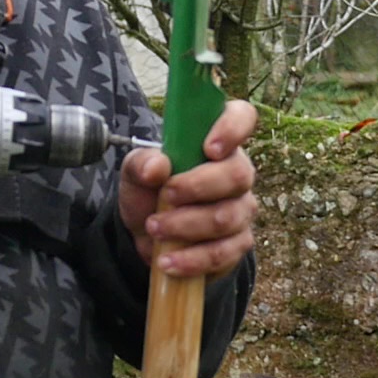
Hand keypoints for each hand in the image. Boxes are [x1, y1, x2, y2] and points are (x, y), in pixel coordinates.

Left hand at [118, 99, 258, 279]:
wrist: (148, 234)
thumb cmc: (150, 190)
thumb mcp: (135, 172)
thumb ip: (141, 163)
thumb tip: (157, 167)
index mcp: (217, 142)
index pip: (242, 117)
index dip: (233, 128)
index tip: (208, 148)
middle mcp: (237, 172)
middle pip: (237, 175)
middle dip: (196, 187)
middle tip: (164, 196)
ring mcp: (241, 209)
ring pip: (226, 217)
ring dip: (186, 225)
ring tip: (154, 228)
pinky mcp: (237, 244)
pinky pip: (222, 253)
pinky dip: (191, 259)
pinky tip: (167, 261)